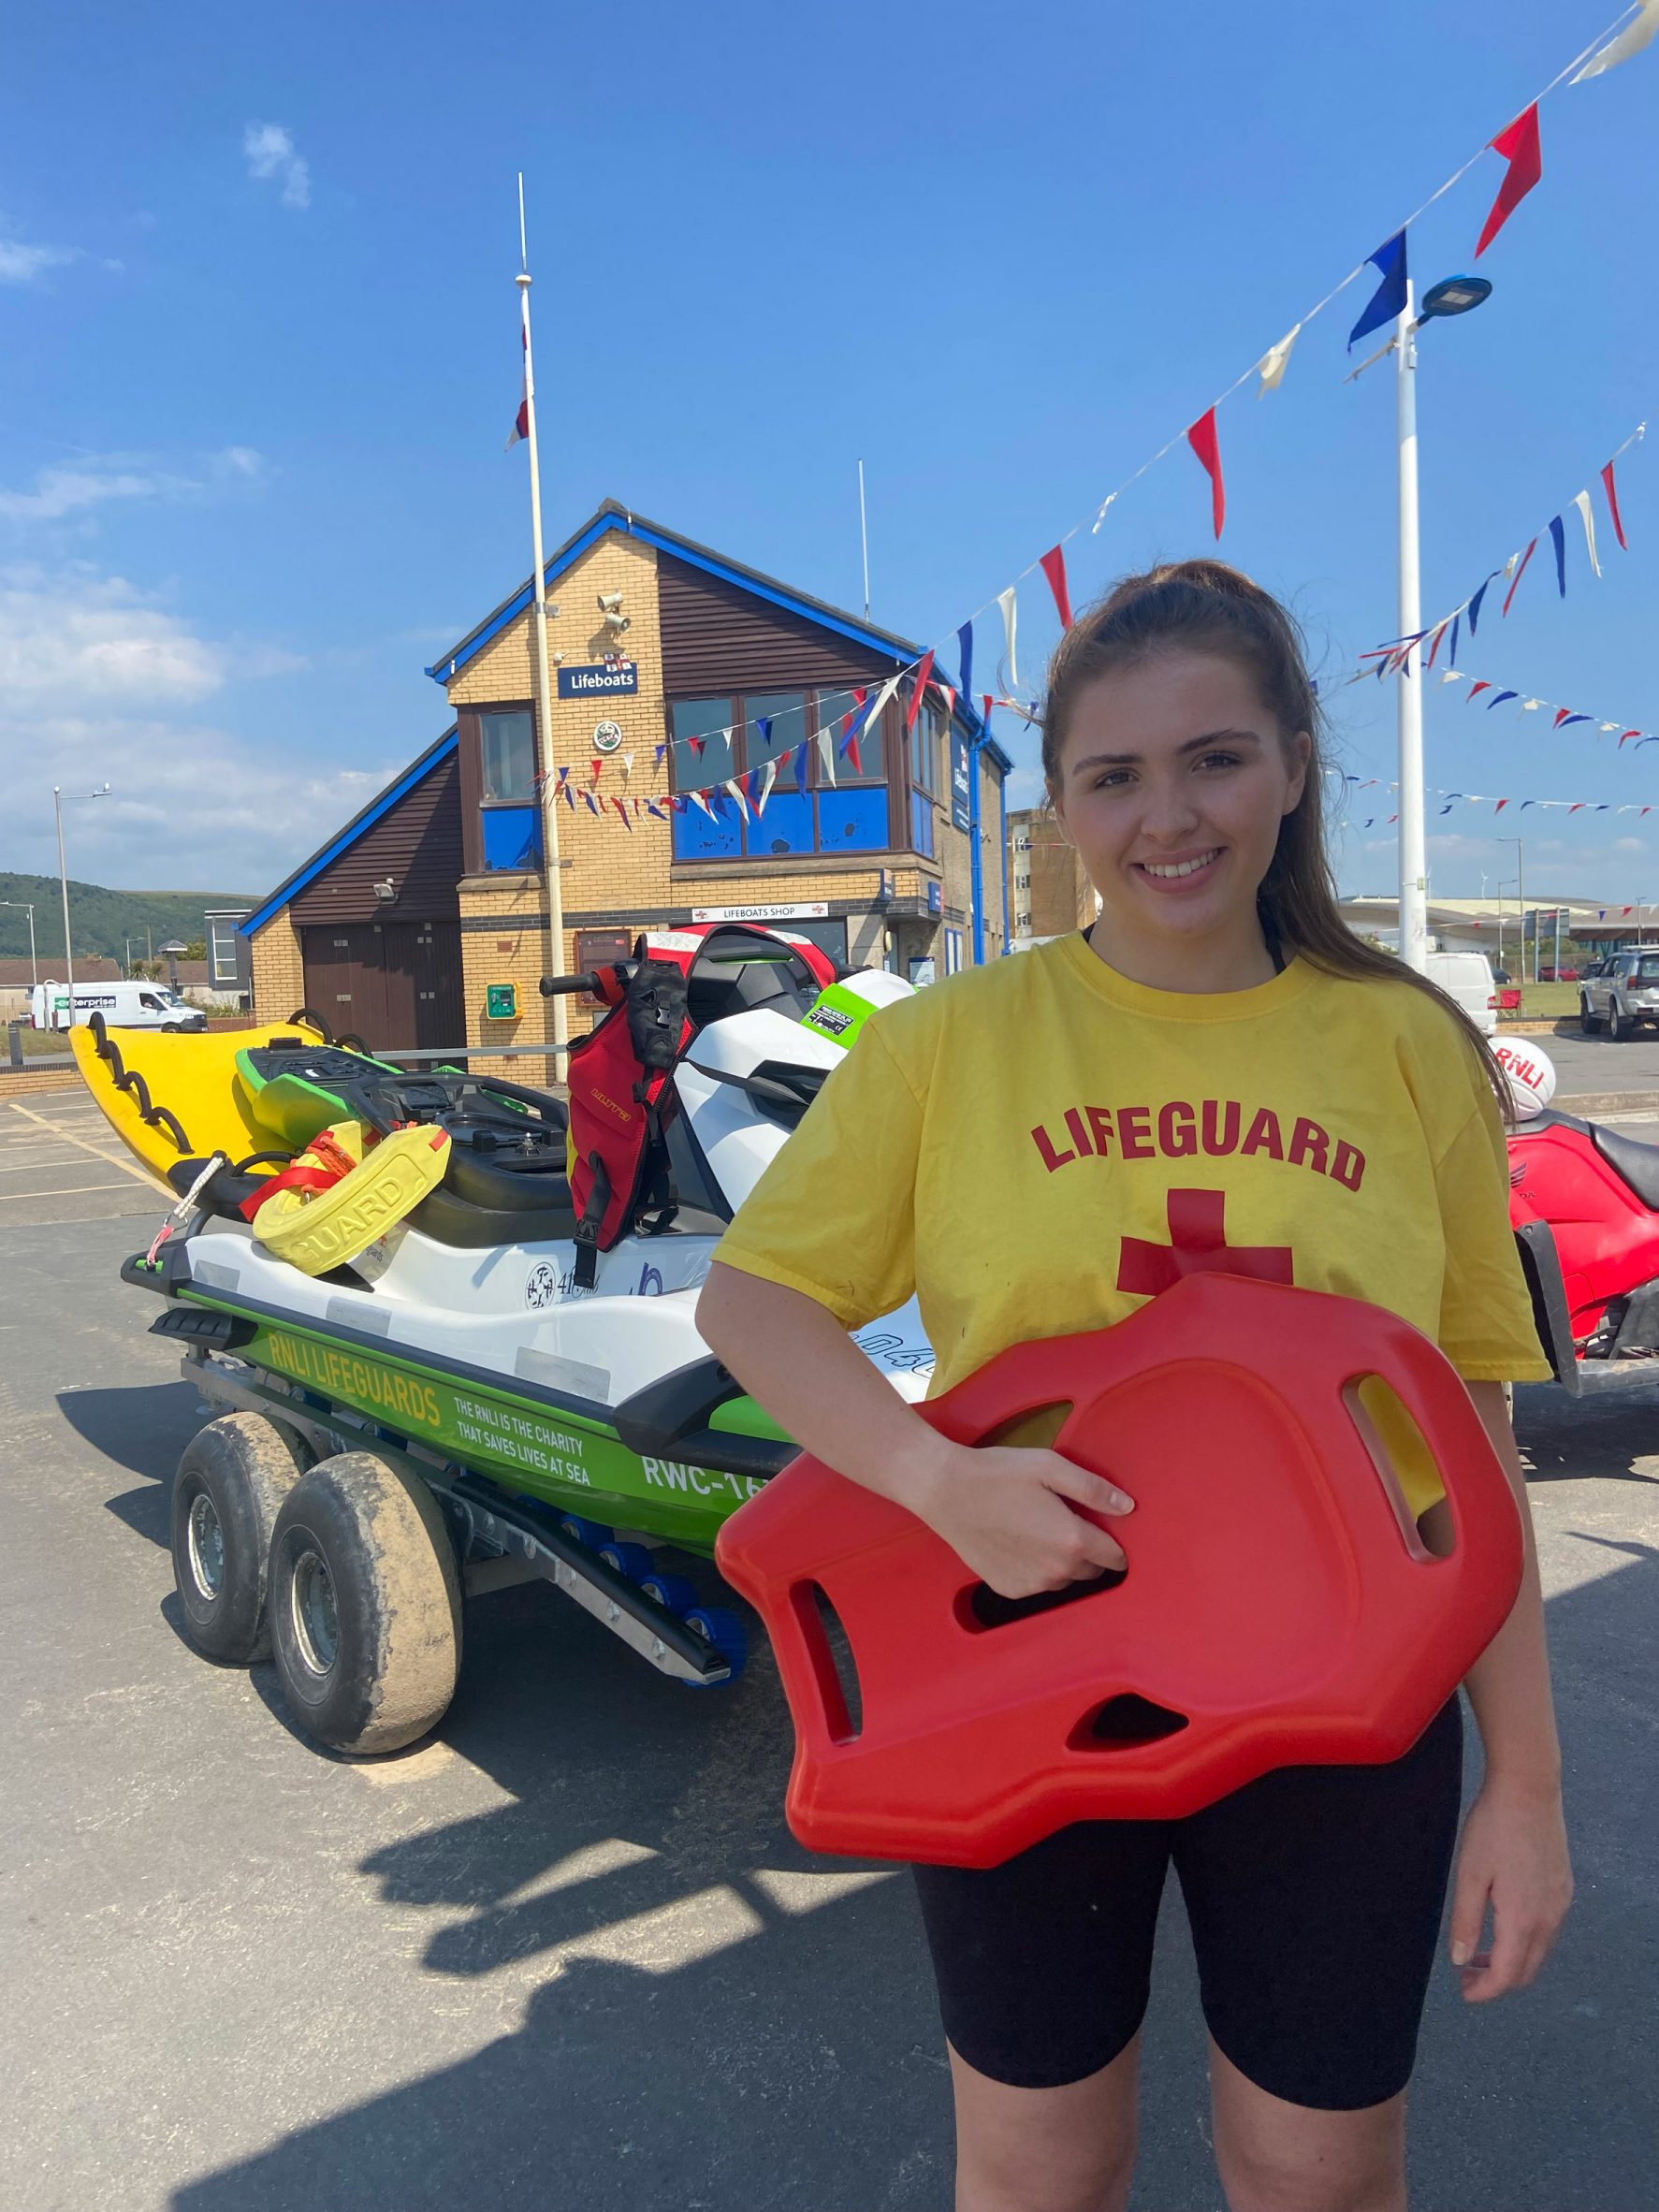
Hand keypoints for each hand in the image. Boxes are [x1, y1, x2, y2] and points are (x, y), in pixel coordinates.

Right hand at [911, 1443, 1134, 1600]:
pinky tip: (1020, 1543)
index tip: (1105, 1528)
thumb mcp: (1049, 1467)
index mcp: (1072, 1541)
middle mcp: (1056, 1571)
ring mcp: (1032, 1585)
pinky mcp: (1009, 1589)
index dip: (1117, 1542)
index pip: (1116, 1557)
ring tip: (1040, 1530)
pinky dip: (1037, 1569)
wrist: (945, 1491)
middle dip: (1089, 1551)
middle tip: (1068, 1522)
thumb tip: (1127, 1507)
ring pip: (1066, 1579)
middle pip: (1092, 1571)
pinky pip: (1039, 1585)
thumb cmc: (998, 1474)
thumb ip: (1093, 1489)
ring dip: (1063, 1562)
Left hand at [1448, 1772, 1571, 2002]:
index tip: (1463, 1993)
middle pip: (1527, 1969)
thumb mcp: (1469, 1874)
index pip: (1507, 1974)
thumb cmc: (1492, 1829)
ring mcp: (1560, 1903)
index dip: (1485, 1991)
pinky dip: (1524, 1940)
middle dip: (1497, 1979)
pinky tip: (1501, 1923)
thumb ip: (1465, 1920)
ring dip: (1511, 1959)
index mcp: (1523, 1919)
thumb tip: (1459, 1959)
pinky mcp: (1563, 1888)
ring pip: (1539, 1951)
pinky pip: (1546, 1929)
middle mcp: (1549, 1918)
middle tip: (1466, 1973)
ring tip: (1478, 1950)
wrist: (1529, 1790)